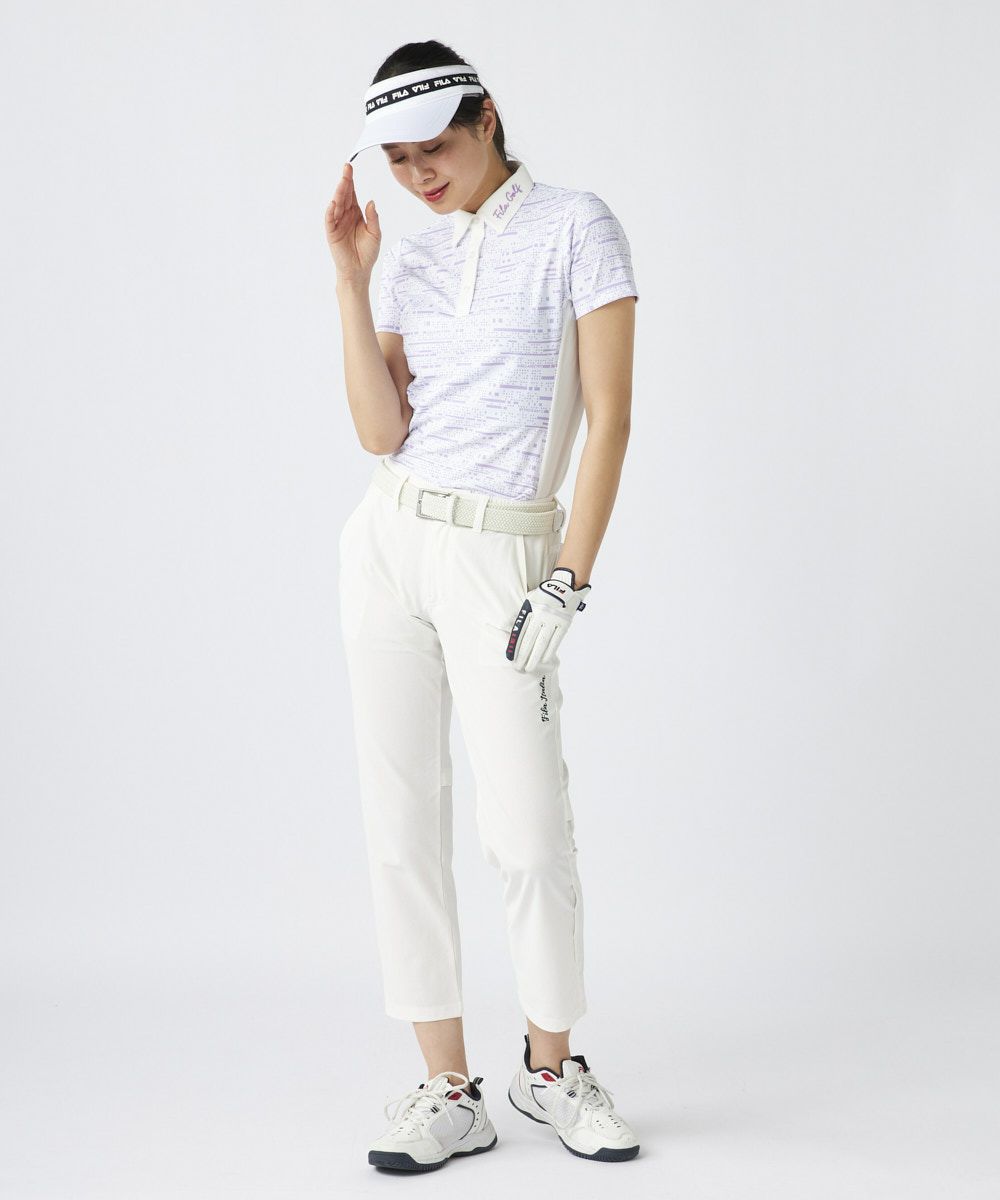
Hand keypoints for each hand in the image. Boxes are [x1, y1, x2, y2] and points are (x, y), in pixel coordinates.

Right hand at [325, 161, 381, 282]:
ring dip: (339, 193)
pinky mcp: (332, 233)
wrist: (360, 271)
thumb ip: (373, 218)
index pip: (352, 193)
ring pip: (337, 205)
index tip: (350, 167)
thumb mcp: (375, 234)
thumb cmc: (367, 253)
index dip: (351, 181)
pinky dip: (331, 212)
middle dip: (345, 182)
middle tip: (346, 169)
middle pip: (344, 195)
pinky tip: (334, 204)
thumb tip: (371, 201)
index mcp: (356, 213)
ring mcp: (337, 223)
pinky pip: (329, 220)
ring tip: (342, 182)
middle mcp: (345, 215)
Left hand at [504, 568, 591, 672]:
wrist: (564, 587)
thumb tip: (509, 629)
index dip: (514, 646)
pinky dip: (549, 651)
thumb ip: (522, 614)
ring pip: (542, 643)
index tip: (510, 658)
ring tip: (529, 668)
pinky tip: (544, 660)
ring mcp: (553, 620)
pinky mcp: (564, 624)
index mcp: (530, 609)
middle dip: (523, 656)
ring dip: (535, 657)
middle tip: (517, 668)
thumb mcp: (528, 600)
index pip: (520, 632)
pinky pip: (556, 641)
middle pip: (530, 640)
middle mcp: (541, 615)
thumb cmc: (543, 596)